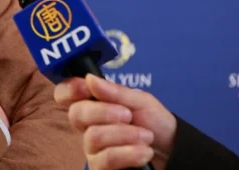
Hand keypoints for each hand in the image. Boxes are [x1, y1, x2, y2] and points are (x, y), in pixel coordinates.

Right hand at [54, 75, 176, 169]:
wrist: (173, 151)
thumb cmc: (155, 123)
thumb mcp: (141, 101)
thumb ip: (115, 91)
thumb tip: (89, 78)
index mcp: (93, 104)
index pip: (65, 95)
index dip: (70, 89)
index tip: (87, 88)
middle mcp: (87, 127)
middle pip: (76, 114)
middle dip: (104, 112)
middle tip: (128, 115)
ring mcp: (92, 149)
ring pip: (93, 137)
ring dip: (124, 135)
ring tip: (146, 137)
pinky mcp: (100, 168)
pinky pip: (105, 159)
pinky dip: (128, 153)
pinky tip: (144, 153)